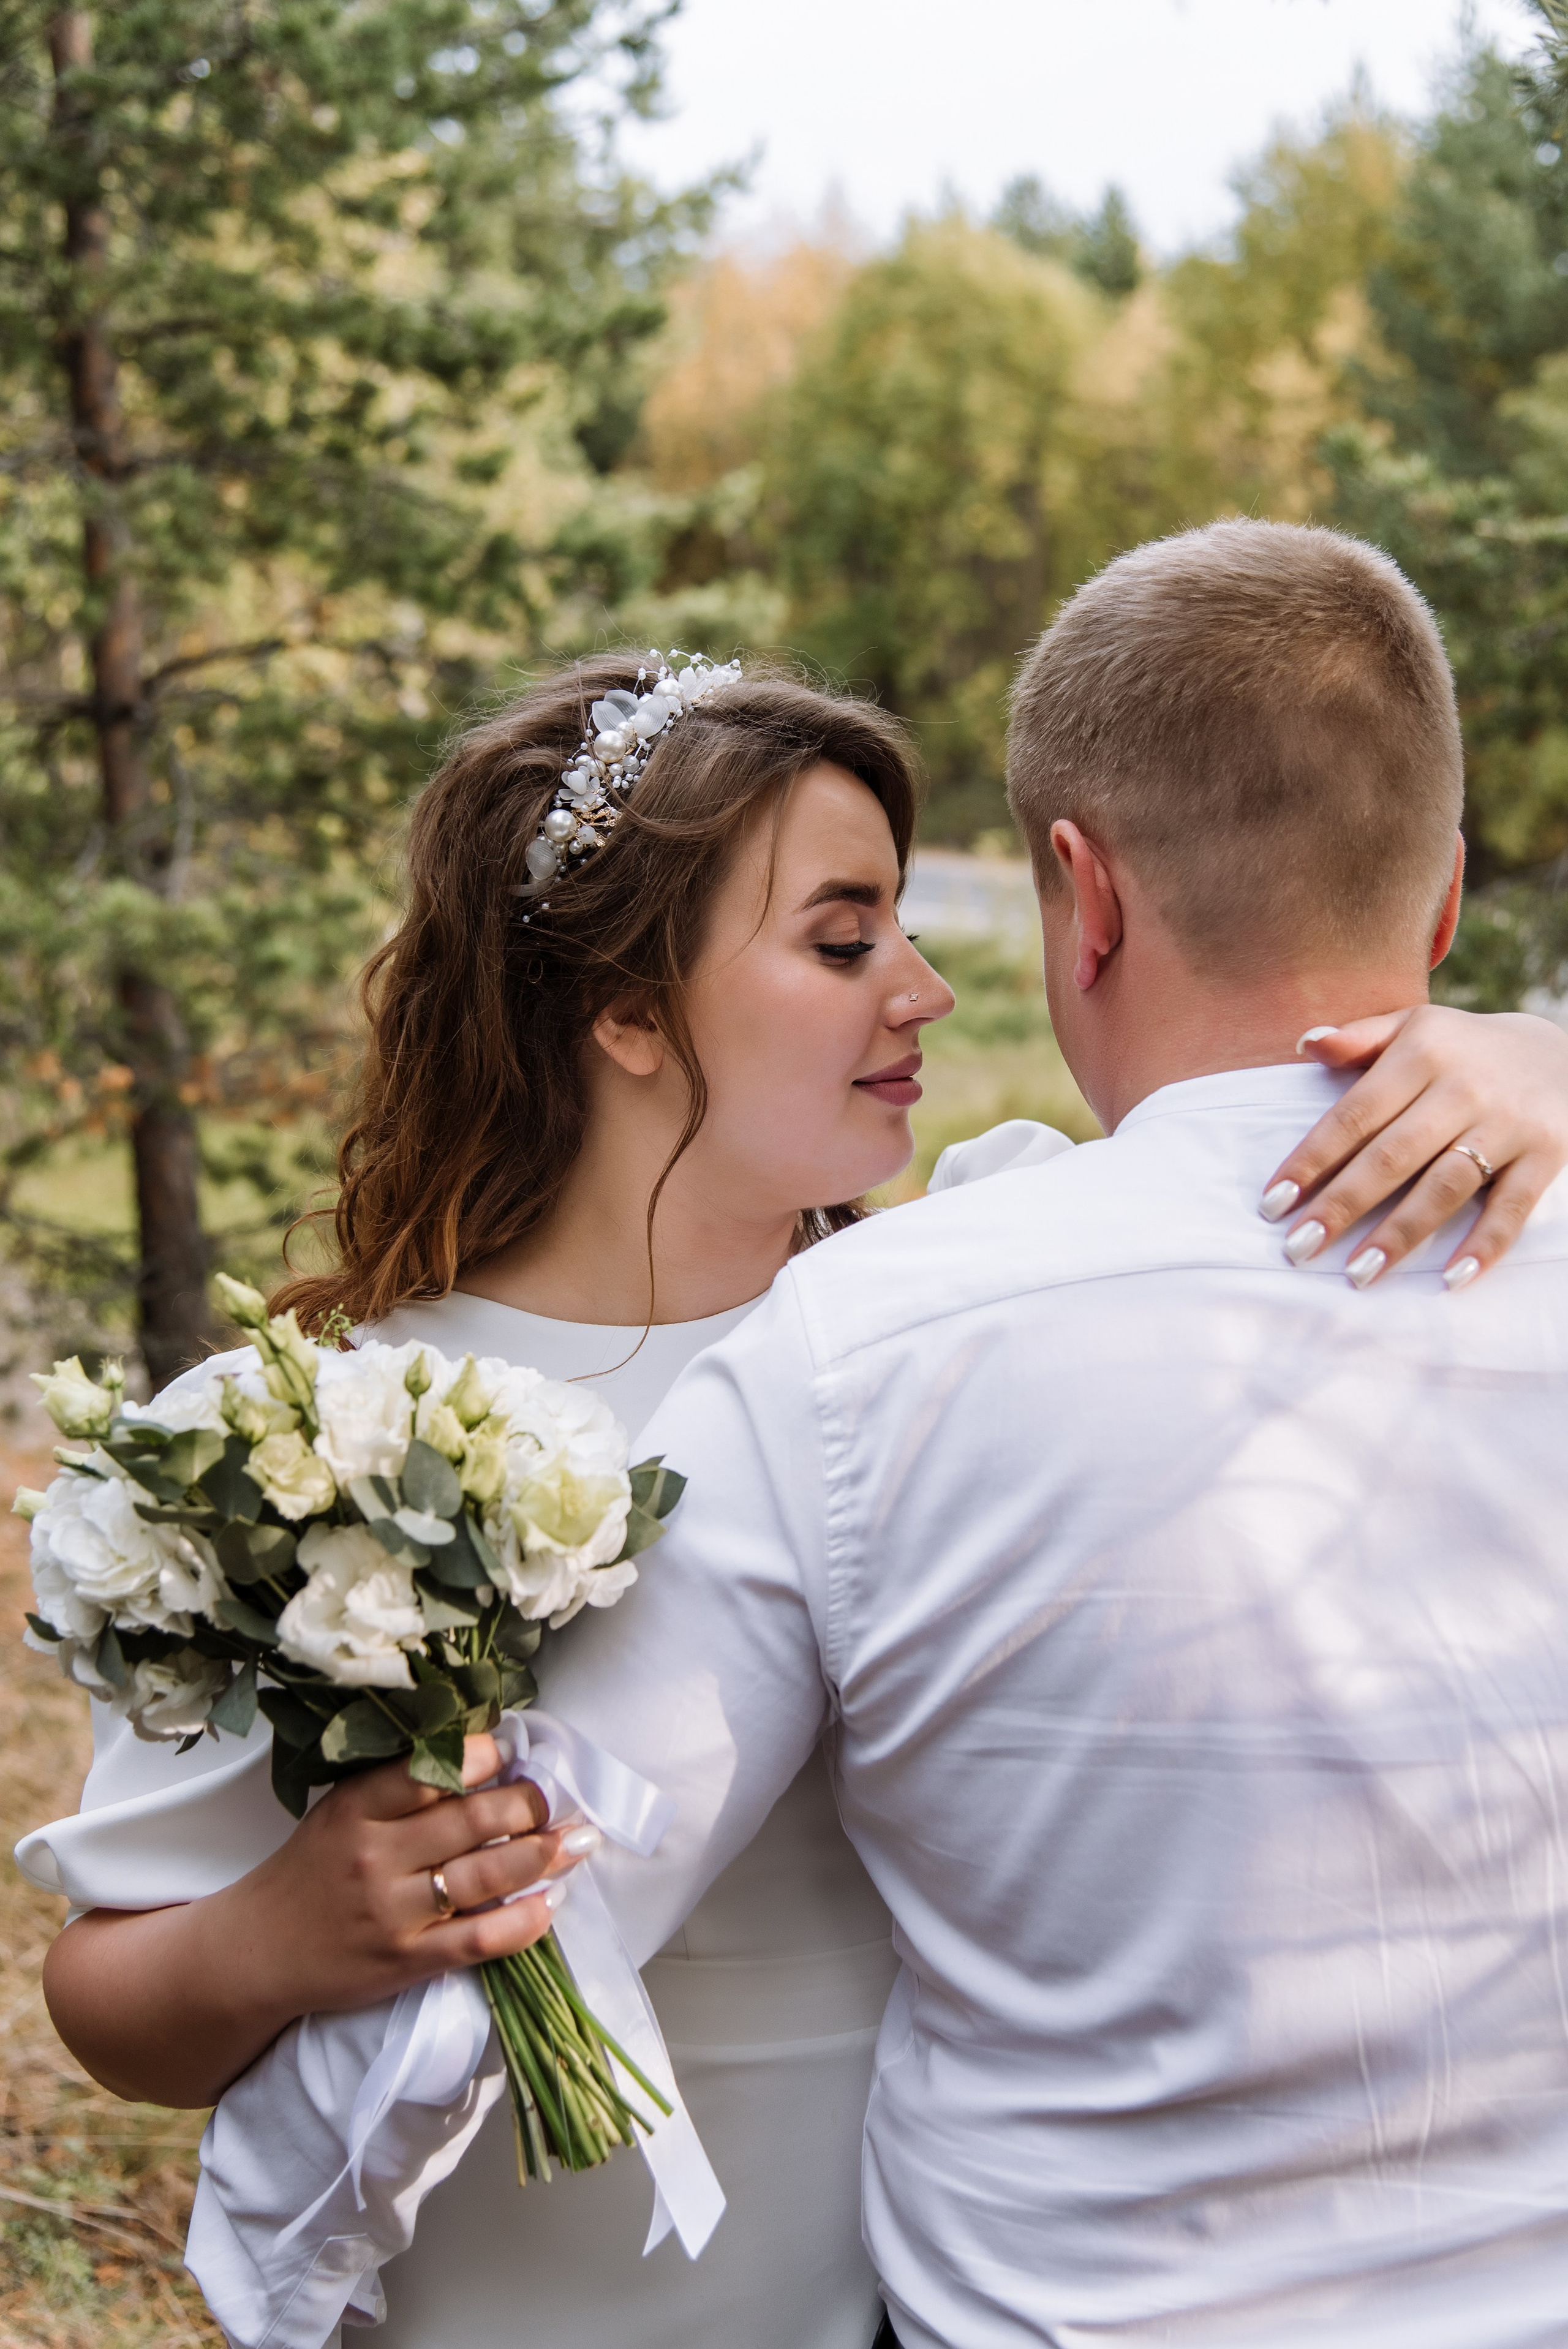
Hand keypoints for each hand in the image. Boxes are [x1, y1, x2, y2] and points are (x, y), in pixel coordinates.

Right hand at [233, 1731, 596, 2018]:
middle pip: (473, 1819)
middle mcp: (377, 1855)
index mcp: (357, 1807)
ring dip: (541, 1855)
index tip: (517, 1752)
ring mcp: (394, 1911)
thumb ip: (401, 1787)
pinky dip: (523, 1921)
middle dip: (529, 1804)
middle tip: (556, 1798)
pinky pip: (480, 1939)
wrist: (258, 1953)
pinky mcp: (407, 1960)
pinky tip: (549, 1904)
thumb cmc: (312, 1872)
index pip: (432, 1769)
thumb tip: (487, 1758)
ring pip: (486, 1875)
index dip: (487, 1756)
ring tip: (573, 1841)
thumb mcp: (342, 1812)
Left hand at [1258, 1004, 1567, 1287]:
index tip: (1274, 1202)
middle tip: (1299, 1248)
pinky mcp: (1547, 1154)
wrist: (1562, 1052)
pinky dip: (1485, 1244)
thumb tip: (1305, 1044)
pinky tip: (1451, 1279)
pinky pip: (1512, 1207)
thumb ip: (1359, 1038)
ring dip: (1400, 1234)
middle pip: (1392, 1156)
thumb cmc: (1464, 1049)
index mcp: (1421, 1054)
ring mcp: (1507, 1124)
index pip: (1354, 1115)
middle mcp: (1463, 1088)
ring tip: (1358, 1274)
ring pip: (1445, 1187)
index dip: (1311, 1160)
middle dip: (1342, 1205)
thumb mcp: (1414, 1026)